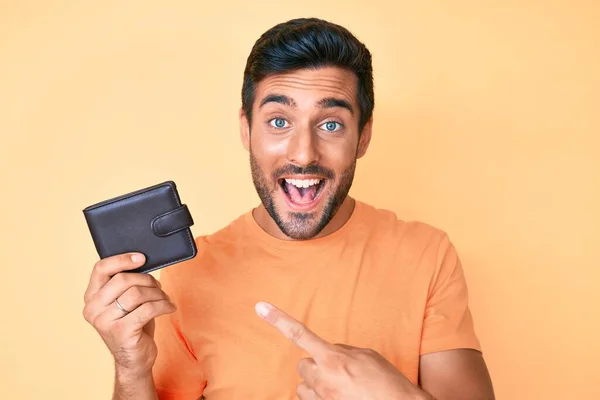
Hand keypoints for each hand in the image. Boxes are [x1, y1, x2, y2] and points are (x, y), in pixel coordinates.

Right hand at [82, 253, 176, 377]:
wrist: (134, 359)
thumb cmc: (132, 325)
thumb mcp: (124, 302)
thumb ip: (126, 284)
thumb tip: (143, 261)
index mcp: (91, 298)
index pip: (100, 269)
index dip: (122, 259)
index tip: (141, 257)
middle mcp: (93, 309)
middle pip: (123, 279)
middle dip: (147, 280)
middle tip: (158, 287)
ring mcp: (105, 322)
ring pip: (137, 293)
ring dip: (157, 294)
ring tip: (164, 299)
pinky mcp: (121, 332)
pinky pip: (148, 309)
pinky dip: (163, 305)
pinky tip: (169, 307)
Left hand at [255, 302, 432, 399]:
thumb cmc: (387, 382)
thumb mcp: (367, 355)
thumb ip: (342, 350)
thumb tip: (329, 350)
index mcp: (333, 358)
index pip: (298, 334)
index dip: (278, 319)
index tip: (261, 307)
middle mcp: (322, 379)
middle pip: (302, 365)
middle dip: (315, 365)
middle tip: (337, 370)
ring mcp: (321, 399)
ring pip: (303, 386)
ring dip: (316, 384)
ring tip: (340, 387)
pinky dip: (320, 398)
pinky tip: (338, 396)